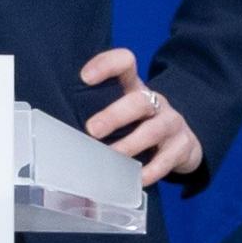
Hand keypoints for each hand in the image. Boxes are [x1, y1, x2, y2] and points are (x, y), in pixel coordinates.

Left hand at [79, 47, 202, 182]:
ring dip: (130, 144)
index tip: (85, 78)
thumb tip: (57, 132)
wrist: (183, 141)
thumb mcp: (124, 111)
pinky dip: (151, 170)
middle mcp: (155, 102)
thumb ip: (97, 112)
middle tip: (92, 129)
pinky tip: (136, 179)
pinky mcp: (182, 146)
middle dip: (115, 115)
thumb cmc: (141, 125)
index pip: (125, 63)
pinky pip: (167, 159)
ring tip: (111, 157)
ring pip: (153, 130)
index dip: (107, 65)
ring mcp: (171, 123)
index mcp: (136, 88)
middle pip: (139, 101)